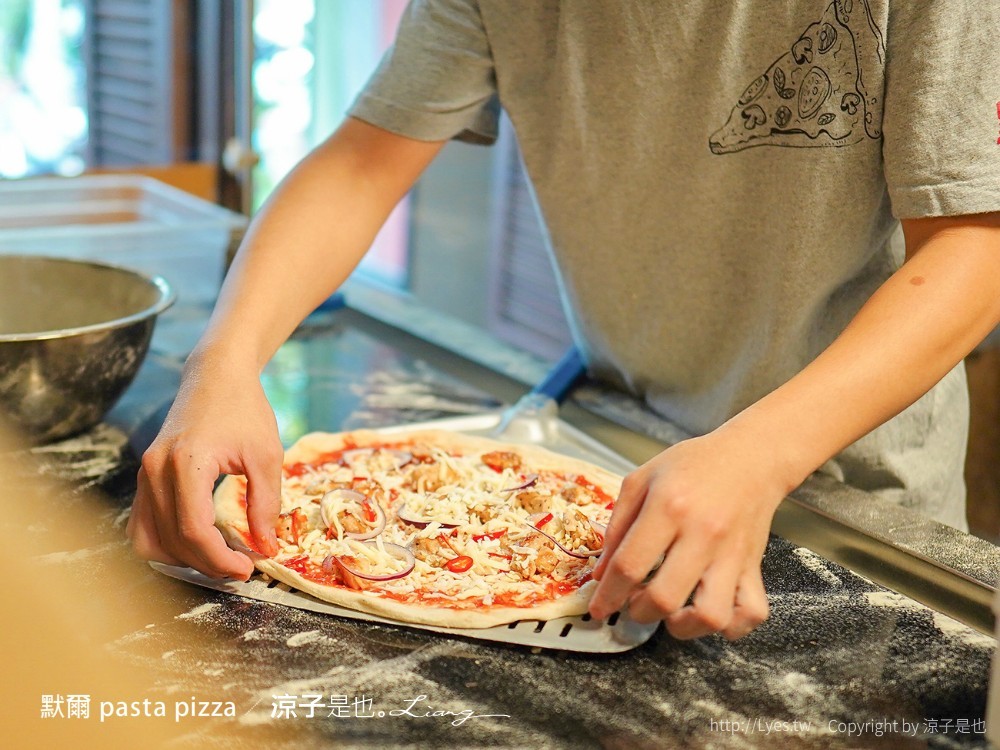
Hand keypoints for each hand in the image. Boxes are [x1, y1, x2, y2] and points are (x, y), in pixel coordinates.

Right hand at [126, 349, 282, 578]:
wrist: (216, 375)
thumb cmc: (245, 409)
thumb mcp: (267, 455)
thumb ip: (266, 504)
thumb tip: (267, 548)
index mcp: (187, 463)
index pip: (193, 530)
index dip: (219, 559)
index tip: (248, 568)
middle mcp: (155, 471)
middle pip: (172, 540)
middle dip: (207, 563)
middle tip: (241, 567)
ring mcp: (144, 474)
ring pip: (148, 539)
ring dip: (183, 558)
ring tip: (220, 557)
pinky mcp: (144, 477)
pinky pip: (142, 525)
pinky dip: (166, 543)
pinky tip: (197, 544)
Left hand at [589, 428, 789, 638]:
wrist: (751, 456)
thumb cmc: (693, 465)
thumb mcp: (642, 479)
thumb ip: (617, 525)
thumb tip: (601, 573)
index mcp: (669, 507)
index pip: (630, 565)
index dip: (608, 594)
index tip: (599, 609)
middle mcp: (702, 534)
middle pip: (665, 597)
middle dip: (639, 612)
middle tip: (635, 602)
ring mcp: (732, 554)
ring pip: (711, 615)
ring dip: (684, 626)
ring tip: (672, 613)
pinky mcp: (755, 566)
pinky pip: (752, 613)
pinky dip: (731, 627)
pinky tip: (709, 613)